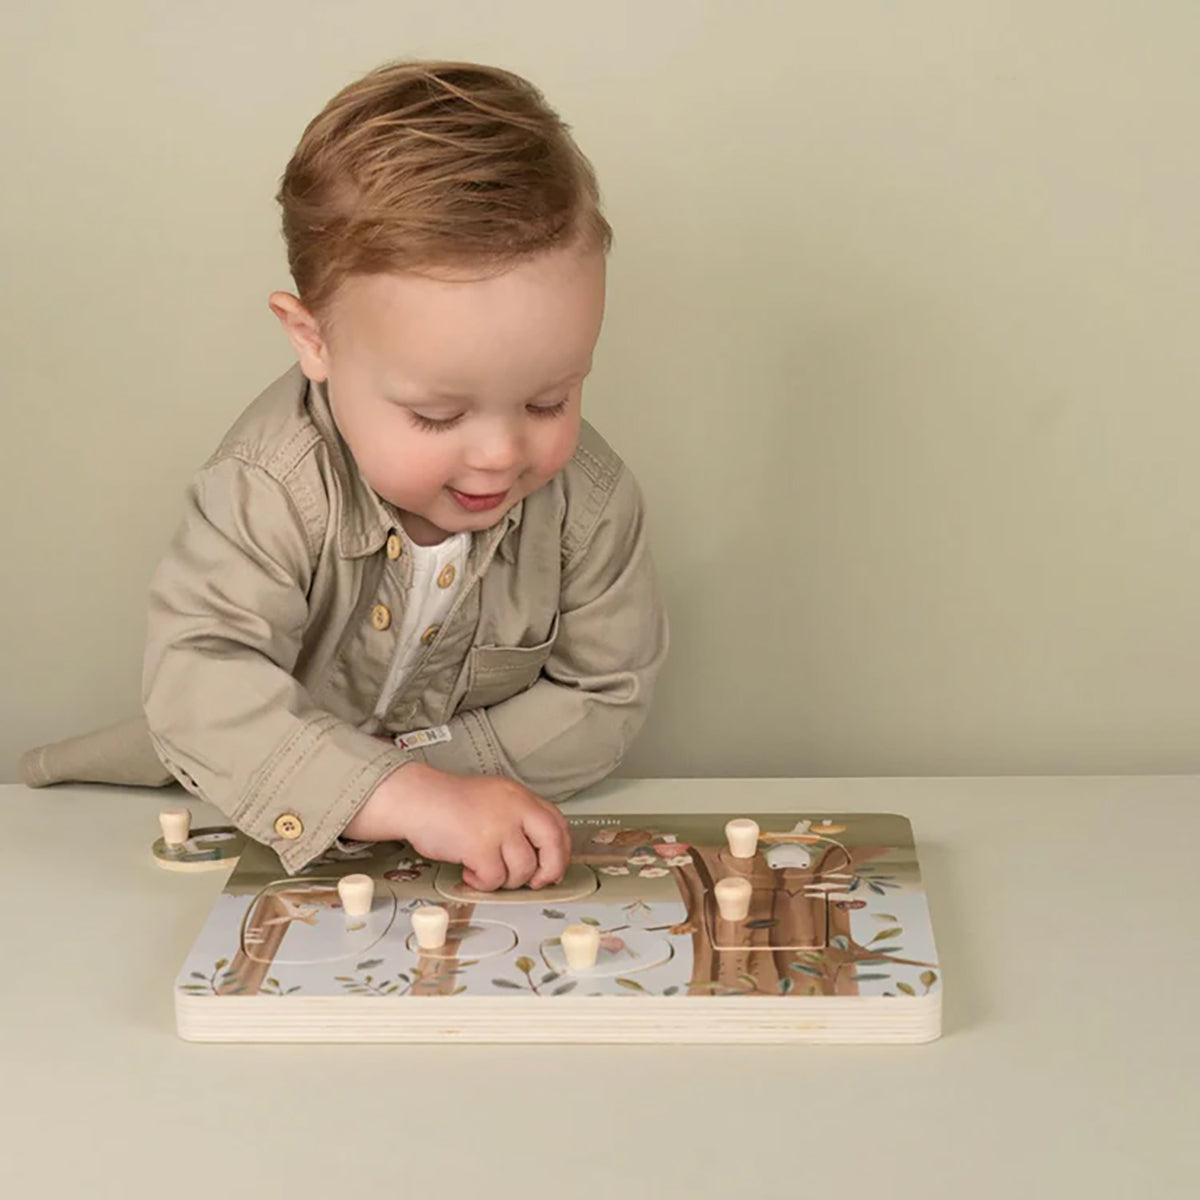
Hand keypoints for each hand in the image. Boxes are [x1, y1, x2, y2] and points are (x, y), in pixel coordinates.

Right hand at [344, 763, 570, 891]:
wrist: (416, 799)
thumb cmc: (448, 803)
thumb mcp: (493, 799)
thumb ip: (516, 818)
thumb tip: (539, 854)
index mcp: (519, 796)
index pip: (556, 822)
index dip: (560, 850)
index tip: (554, 866)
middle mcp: (514, 808)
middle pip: (552, 844)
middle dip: (549, 870)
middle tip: (536, 882)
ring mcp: (499, 827)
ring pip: (523, 869)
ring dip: (506, 879)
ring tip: (487, 871)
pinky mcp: (480, 846)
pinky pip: (494, 879)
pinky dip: (483, 882)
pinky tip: (470, 871)